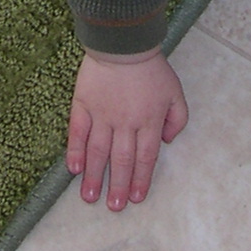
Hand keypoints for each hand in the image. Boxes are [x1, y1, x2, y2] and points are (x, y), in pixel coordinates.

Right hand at [66, 47, 186, 210]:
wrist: (123, 43)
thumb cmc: (151, 68)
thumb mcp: (175, 92)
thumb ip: (177, 119)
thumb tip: (167, 142)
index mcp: (148, 121)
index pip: (145, 158)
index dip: (140, 179)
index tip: (135, 198)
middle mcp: (125, 123)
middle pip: (121, 160)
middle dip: (117, 186)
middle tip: (113, 207)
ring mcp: (102, 114)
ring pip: (98, 151)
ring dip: (94, 176)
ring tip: (89, 197)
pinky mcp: (83, 104)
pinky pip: (78, 131)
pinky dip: (75, 150)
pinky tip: (73, 168)